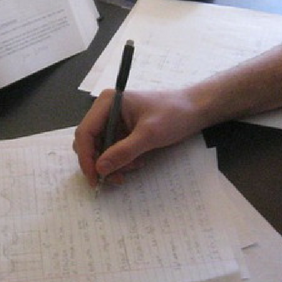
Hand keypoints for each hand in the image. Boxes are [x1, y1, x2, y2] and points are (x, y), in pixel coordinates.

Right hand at [72, 87, 201, 184]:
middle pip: (89, 142)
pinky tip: (137, 162)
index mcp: (107, 103)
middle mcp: (106, 111)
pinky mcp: (124, 131)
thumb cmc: (174, 114)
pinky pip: (114, 150)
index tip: (95, 178)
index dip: (86, 158)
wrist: (196, 109)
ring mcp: (115, 121)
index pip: (85, 132)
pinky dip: (122, 161)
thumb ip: (123, 152)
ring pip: (101, 150)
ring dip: (113, 164)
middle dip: (100, 162)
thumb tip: (100, 168)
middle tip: (113, 179)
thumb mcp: (149, 135)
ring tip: (132, 169)